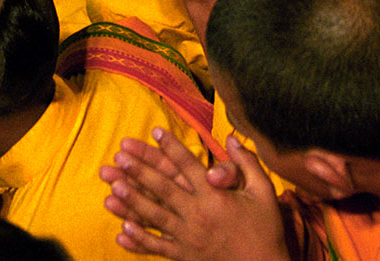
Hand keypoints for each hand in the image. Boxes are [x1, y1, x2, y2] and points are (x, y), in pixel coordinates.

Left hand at [101, 129, 286, 260]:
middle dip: (140, 170)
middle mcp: (198, 214)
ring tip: (113, 187)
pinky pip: (158, 247)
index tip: (154, 131)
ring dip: (132, 201)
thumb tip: (233, 138)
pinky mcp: (185, 257)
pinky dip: (140, 239)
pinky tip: (123, 229)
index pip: (187, 165)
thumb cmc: (266, 229)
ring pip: (155, 216)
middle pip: (163, 187)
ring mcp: (189, 238)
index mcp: (215, 196)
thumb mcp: (263, 191)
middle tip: (120, 156)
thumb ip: (247, 163)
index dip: (170, 146)